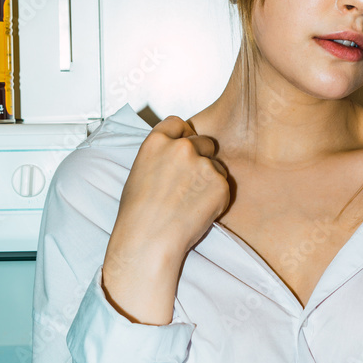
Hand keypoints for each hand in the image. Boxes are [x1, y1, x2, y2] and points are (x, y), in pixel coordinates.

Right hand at [102, 115, 229, 324]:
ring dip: (210, 178)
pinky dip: (217, 197)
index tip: (184, 147)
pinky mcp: (220, 183)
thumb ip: (161, 156)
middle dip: (202, 157)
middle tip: (190, 182)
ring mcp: (203, 164)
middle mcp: (182, 147)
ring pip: (217, 165)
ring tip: (190, 201)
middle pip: (204, 141)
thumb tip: (174, 154)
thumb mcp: (139, 172)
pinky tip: (199, 210)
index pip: (178, 124)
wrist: (149, 239)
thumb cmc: (138, 213)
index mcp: (157, 141)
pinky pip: (224, 185)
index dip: (183, 136)